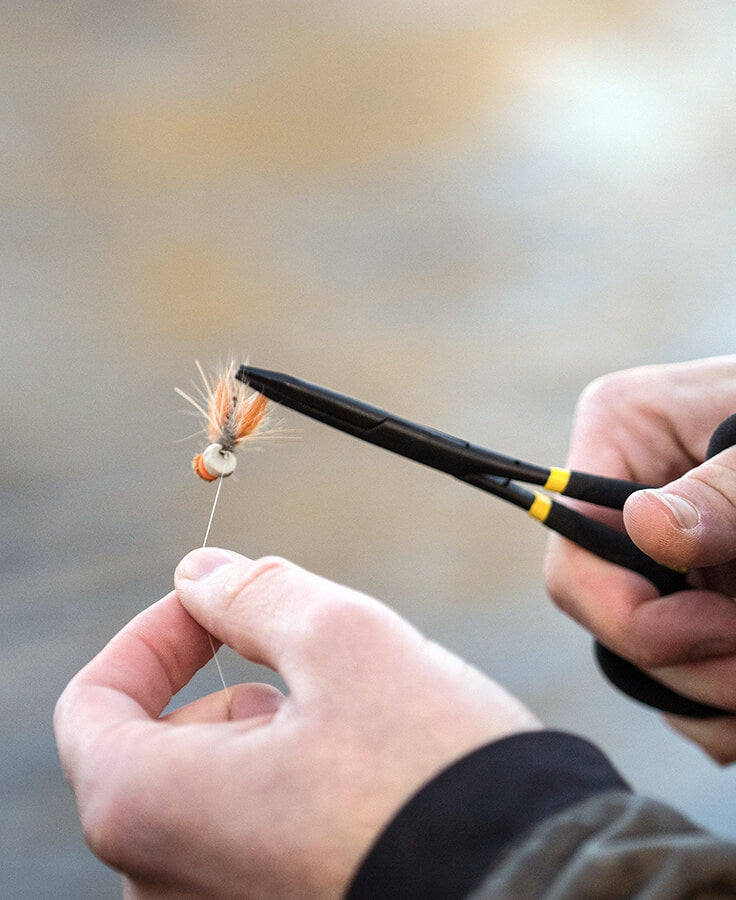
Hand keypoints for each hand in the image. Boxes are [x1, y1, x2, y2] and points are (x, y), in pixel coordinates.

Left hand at [54, 549, 539, 897]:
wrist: (531, 887)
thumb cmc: (431, 776)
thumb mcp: (341, 640)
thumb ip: (254, 594)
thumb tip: (200, 574)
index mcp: (149, 809)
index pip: (94, 701)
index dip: (152, 635)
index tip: (214, 604)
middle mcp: (163, 883)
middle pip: (160, 745)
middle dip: (229, 683)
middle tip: (314, 657)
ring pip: (212, 790)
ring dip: (268, 731)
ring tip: (356, 720)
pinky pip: (250, 836)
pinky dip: (288, 783)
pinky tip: (364, 774)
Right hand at [544, 356, 735, 762]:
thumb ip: (722, 490)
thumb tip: (647, 528)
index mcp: (618, 431)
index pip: (578, 557)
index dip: (639, 620)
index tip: (729, 633)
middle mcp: (622, 492)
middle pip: (610, 618)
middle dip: (691, 665)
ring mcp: (654, 542)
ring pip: (644, 657)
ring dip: (708, 693)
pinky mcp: (691, 579)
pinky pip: (679, 663)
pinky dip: (718, 699)